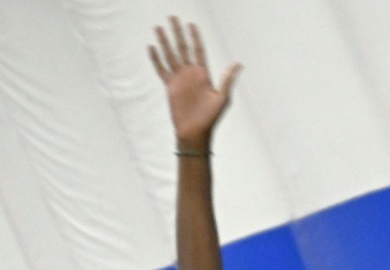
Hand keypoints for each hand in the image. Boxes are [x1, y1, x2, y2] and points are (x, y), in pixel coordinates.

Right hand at [148, 17, 240, 148]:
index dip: (195, 37)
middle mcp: (190, 74)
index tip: (192, 24)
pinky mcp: (170, 87)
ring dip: (164, 41)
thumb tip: (238, 64)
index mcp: (203, 74)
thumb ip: (227, 80)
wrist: (195, 133)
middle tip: (172, 17)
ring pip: (170, 55)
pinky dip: (156, 59)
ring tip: (158, 27)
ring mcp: (179, 79)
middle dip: (177, 32)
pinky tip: (151, 47)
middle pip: (182, 47)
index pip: (198, 50)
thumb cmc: (211, 118)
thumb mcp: (222, 98)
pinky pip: (161, 69)